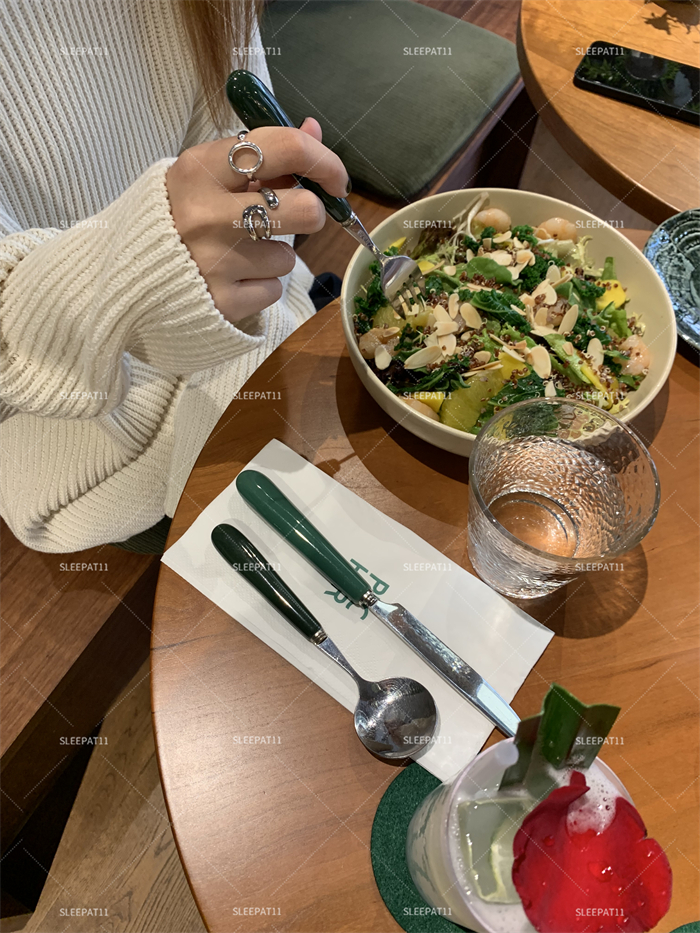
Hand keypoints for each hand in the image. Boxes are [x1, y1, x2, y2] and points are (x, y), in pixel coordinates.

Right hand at [165, 118, 348, 323]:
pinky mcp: (220, 301)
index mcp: (200, 168)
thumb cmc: (173, 216)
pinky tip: (232, 278)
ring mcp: (213, 261)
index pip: (285, 149)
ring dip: (274, 255)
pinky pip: (271, 289)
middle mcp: (206, 212)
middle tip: (295, 218)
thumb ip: (260, 154)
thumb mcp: (204, 174)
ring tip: (240, 252)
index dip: (324, 160)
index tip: (335, 178)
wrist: (121, 276)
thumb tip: (313, 129)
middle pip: (305, 210)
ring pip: (287, 257)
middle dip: (311, 214)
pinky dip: (260, 286)